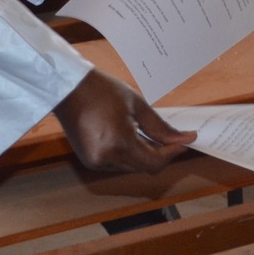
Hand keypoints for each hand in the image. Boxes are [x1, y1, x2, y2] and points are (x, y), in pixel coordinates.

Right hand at [53, 70, 194, 173]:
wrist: (68, 87)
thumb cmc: (101, 90)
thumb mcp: (137, 105)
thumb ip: (161, 127)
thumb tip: (184, 138)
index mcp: (119, 144)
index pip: (155, 162)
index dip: (173, 153)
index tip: (185, 141)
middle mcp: (106, 159)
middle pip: (145, 167)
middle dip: (160, 153)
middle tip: (171, 136)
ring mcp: (95, 162)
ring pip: (132, 167)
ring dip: (144, 154)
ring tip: (145, 131)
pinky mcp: (89, 161)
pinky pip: (117, 163)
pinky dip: (128, 153)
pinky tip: (128, 135)